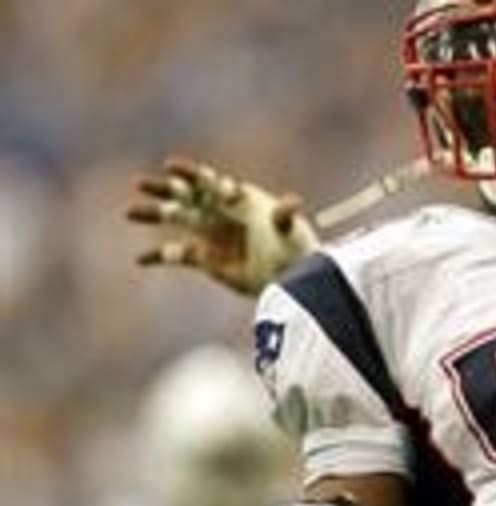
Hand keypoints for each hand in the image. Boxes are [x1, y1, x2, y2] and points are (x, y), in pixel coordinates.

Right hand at [126, 157, 318, 295]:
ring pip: (176, 219)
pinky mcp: (206, 259)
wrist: (293, 279)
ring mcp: (212, 235)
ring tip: (129, 212)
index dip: (189, 173)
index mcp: (238, 199)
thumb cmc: (295, 251)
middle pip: (186, 195)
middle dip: (163, 188)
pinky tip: (139, 260)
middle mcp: (221, 212)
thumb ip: (284, 217)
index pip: (208, 181)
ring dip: (153, 214)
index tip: (170, 166)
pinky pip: (176, 255)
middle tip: (138, 183)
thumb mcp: (289, 232)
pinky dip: (158, 256)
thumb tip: (292, 202)